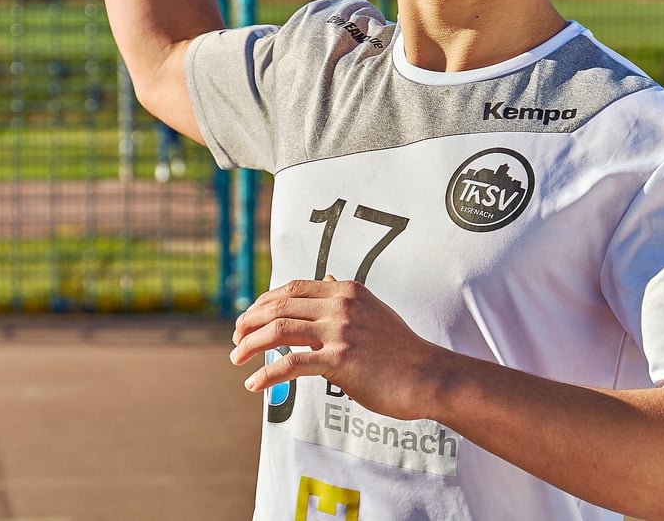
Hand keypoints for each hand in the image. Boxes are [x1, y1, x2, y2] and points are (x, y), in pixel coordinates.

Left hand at [230, 276, 440, 420]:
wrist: (428, 375)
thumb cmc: (401, 349)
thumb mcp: (373, 310)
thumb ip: (346, 296)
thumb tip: (325, 279)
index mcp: (346, 290)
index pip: (292, 288)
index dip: (263, 301)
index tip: (248, 317)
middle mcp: (340, 304)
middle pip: (279, 305)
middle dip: (249, 321)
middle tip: (235, 338)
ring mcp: (339, 331)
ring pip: (279, 329)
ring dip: (250, 344)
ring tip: (237, 357)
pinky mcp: (339, 360)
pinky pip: (291, 363)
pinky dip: (267, 373)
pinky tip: (254, 384)